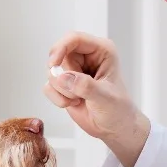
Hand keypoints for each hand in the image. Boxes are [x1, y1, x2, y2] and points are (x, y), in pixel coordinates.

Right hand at [43, 32, 149, 166]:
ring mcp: (73, 70)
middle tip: (74, 92)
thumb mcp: (105, 98)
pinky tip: (73, 103)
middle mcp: (86, 57)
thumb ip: (85, 86)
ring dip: (62, 90)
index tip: (53, 64)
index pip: (74, 38)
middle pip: (58, 54)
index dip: (60, 48)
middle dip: (62, 77)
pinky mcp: (64, 84)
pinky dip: (57, 98)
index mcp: (101, 51)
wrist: (114, 128)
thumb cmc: (118, 110)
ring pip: (52, 72)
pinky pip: (49, 86)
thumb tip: (64, 77)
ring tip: (79, 99)